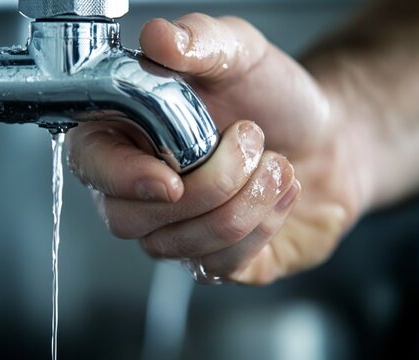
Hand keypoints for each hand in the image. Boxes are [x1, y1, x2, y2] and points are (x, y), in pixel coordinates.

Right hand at [67, 13, 365, 283]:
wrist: (328, 138)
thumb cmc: (272, 96)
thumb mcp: (241, 53)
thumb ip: (200, 40)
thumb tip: (158, 38)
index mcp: (127, 134)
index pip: (91, 165)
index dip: (122, 177)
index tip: (169, 177)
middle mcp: (139, 191)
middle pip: (130, 220)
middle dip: (208, 185)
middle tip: (251, 139)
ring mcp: (174, 232)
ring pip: (181, 245)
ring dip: (246, 199)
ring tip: (274, 161)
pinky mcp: (213, 261)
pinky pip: (221, 263)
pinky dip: (265, 222)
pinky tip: (280, 190)